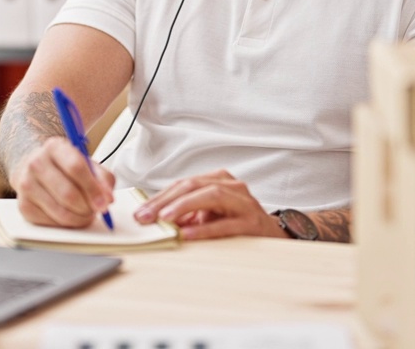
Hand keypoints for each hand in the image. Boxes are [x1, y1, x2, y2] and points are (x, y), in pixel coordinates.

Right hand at [8, 136, 114, 228]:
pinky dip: (65, 224)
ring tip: (86, 214)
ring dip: (79, 218)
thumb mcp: (87, 163)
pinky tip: (70, 216)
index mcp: (54, 147)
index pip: (76, 167)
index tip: (105, 202)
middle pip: (68, 193)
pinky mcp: (23, 205)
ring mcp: (26, 184)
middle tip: (97, 211)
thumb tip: (107, 199)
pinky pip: (50, 223)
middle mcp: (36, 163)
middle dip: (88, 207)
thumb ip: (102, 178)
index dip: (93, 188)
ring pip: (60, 212)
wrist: (36, 167)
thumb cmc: (65, 166)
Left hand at [132, 169, 285, 240]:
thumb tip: (155, 218)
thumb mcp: (210, 214)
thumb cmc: (237, 222)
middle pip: (193, 186)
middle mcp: (232, 187)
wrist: (274, 235)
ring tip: (164, 219)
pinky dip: (204, 229)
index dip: (159, 196)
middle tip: (145, 217)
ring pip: (210, 196)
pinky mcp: (252, 223)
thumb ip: (187, 213)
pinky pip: (225, 224)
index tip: (140, 211)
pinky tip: (187, 234)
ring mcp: (244, 203)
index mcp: (219, 180)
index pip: (184, 184)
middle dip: (165, 201)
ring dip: (183, 207)